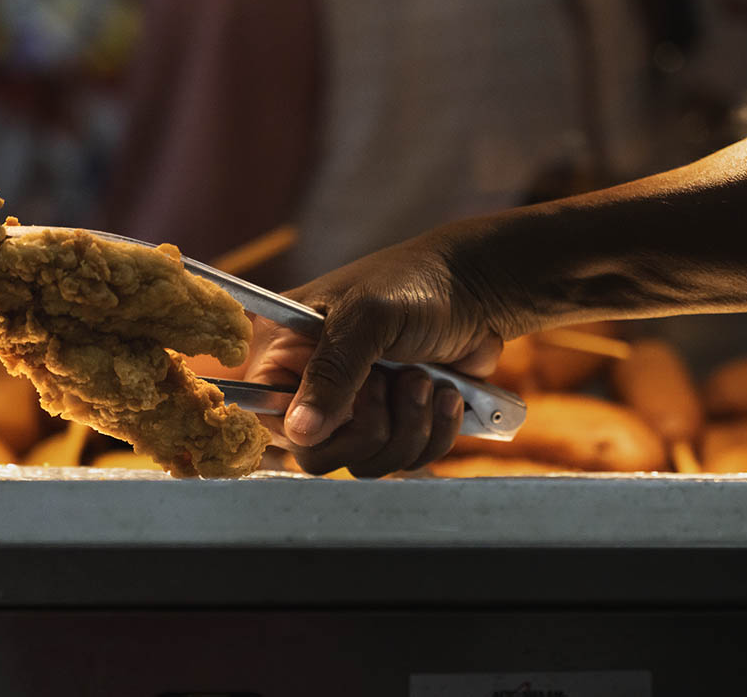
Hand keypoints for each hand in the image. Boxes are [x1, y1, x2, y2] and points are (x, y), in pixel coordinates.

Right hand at [243, 233, 509, 476]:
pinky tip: (446, 394)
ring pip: (365, 462)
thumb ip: (331, 373)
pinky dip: (434, 433)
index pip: (266, 413)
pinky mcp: (393, 421)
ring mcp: (354, 406)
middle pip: (317, 453)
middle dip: (369, 427)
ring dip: (408, 427)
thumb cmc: (416, 285)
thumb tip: (298, 432)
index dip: (304, 425)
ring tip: (425, 381)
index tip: (346, 406)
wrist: (480, 289)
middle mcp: (311, 382)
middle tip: (391, 382)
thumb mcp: (367, 319)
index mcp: (285, 348)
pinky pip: (404, 460)